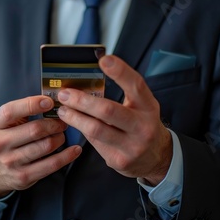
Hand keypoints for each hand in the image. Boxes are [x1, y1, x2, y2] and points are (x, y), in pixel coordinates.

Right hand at [0, 96, 81, 197]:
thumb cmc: (9, 139)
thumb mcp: (7, 123)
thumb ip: (24, 110)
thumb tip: (52, 100)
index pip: (11, 111)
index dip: (32, 104)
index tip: (49, 101)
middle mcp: (0, 143)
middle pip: (35, 129)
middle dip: (54, 123)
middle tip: (63, 121)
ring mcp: (11, 162)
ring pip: (46, 146)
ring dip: (60, 137)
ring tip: (62, 134)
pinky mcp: (24, 176)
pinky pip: (52, 164)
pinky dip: (67, 155)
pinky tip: (75, 149)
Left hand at [57, 55, 171, 184]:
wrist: (156, 157)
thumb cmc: (142, 124)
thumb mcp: (140, 106)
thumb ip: (122, 93)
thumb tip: (87, 81)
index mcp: (149, 107)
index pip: (136, 85)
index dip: (120, 71)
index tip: (103, 60)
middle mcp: (143, 126)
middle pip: (108, 110)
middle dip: (82, 101)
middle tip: (65, 94)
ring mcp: (132, 146)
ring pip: (95, 129)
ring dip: (74, 118)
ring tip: (63, 110)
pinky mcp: (119, 160)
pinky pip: (94, 143)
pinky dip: (82, 131)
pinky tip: (75, 124)